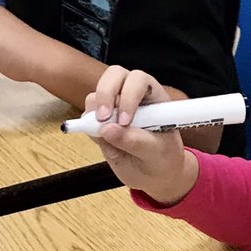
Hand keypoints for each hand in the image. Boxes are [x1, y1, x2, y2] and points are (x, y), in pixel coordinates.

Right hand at [87, 66, 197, 204]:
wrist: (155, 174)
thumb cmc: (163, 158)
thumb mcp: (156, 153)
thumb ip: (135, 141)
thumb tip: (107, 130)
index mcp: (153, 97)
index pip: (139, 80)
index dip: (129, 95)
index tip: (126, 121)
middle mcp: (132, 95)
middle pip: (113, 76)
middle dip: (105, 94)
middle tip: (103, 119)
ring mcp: (114, 107)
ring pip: (95, 96)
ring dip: (94, 114)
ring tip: (107, 139)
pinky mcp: (99, 122)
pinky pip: (86, 117)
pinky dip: (88, 128)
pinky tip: (105, 144)